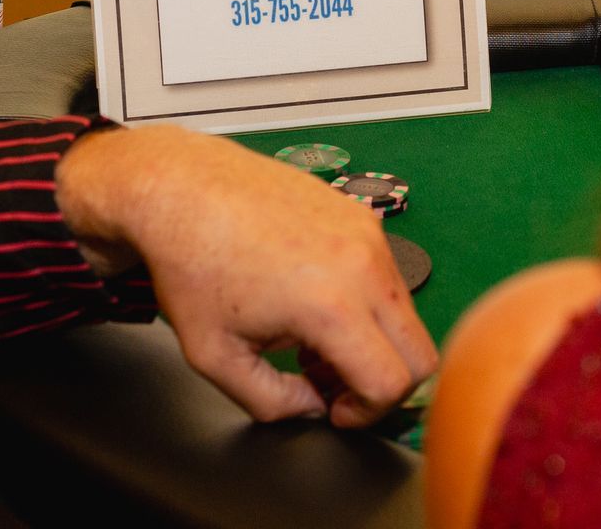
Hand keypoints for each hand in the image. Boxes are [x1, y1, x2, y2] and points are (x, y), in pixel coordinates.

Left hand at [56, 124, 435, 426]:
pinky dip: (365, 300)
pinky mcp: (359, 212)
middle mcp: (361, 264)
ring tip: (311, 336)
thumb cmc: (190, 262)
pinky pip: (386, 273)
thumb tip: (314, 406)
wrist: (179, 187)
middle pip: (420, 353)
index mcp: (330, 305)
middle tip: (331, 381)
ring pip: (405, 313)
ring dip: (372, 339)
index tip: (334, 409)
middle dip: (382, 382)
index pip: (393, 383)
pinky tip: (312, 297)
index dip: (367, 413)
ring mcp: (366, 232)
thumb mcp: (216, 356)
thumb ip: (271, 402)